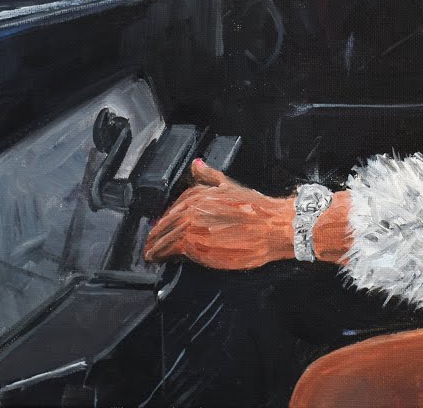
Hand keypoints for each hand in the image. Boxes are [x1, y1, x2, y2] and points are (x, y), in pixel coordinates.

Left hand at [142, 158, 294, 269]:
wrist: (272, 226)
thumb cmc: (257, 209)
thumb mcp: (230, 186)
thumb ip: (209, 176)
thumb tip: (196, 164)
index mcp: (198, 193)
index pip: (173, 209)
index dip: (166, 222)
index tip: (162, 230)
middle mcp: (190, 207)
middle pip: (164, 224)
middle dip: (155, 235)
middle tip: (150, 245)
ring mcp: (189, 225)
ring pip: (163, 237)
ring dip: (154, 246)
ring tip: (150, 254)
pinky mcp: (192, 244)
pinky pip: (169, 250)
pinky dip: (160, 254)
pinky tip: (157, 258)